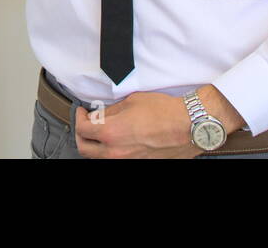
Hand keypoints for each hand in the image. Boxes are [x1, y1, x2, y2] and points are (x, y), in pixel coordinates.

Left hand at [73, 91, 200, 158]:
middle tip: (86, 124)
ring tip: (102, 132)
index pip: (82, 129)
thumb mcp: (131, 102)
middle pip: (85, 149)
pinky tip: (118, 141)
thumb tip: (100, 115)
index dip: (78, 118)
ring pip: (99, 158)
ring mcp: (128, 161)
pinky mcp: (140, 164)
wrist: (189, 126)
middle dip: (81, 135)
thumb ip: (111, 111)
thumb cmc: (165, 112)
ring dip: (96, 145)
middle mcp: (116, 152)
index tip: (83, 112)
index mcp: (111, 133)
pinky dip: (112, 151)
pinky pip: (117, 160)